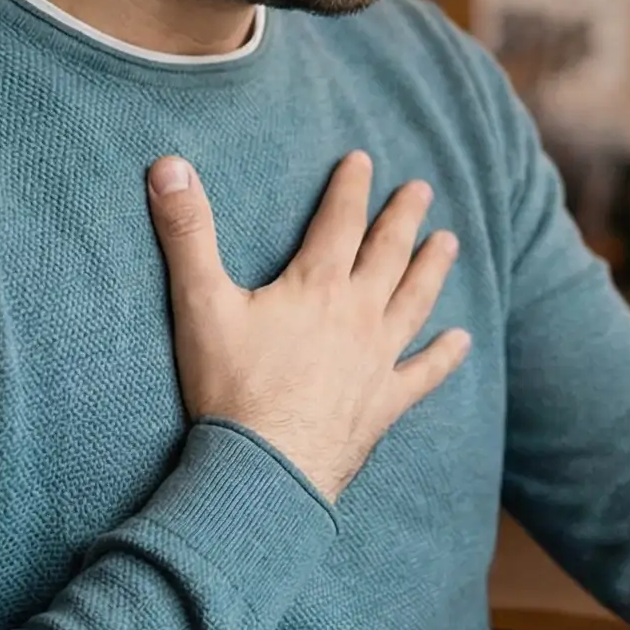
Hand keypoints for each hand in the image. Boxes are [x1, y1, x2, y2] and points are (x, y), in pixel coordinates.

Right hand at [145, 150, 468, 502]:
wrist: (264, 469)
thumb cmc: (230, 388)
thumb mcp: (199, 303)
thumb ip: (188, 232)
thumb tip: (168, 165)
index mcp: (316, 287)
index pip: (338, 222)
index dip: (349, 187)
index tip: (362, 159)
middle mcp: (358, 316)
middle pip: (388, 254)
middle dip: (403, 217)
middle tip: (421, 190)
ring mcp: (377, 360)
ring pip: (414, 302)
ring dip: (432, 269)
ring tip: (449, 242)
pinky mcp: (384, 403)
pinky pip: (423, 373)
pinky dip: (443, 356)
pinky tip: (461, 341)